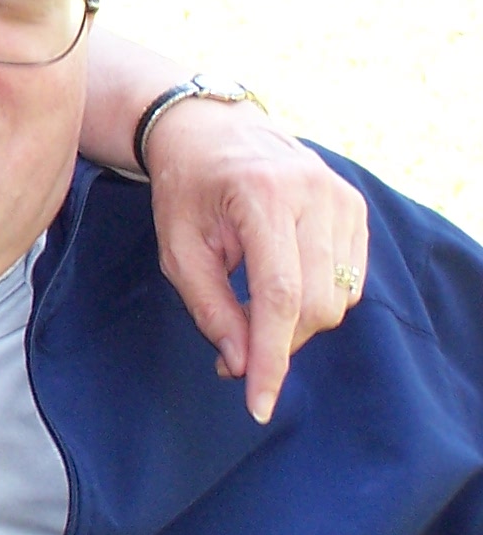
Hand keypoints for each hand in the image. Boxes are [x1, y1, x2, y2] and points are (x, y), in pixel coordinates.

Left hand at [144, 98, 368, 423]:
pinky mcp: (356, 208)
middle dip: (277, 342)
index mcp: (262, 195)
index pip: (280, 294)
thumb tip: (241, 366)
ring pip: (338, 299)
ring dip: (296, 323)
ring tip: (249, 307)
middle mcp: (313, 193)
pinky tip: (279, 283)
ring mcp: (342, 198)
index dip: (272, 356)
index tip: (259, 403)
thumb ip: (208, 308)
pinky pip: (349, 282)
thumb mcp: (177, 247)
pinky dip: (316, 299)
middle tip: (235, 349)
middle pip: (315, 304)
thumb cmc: (186, 189)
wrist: (209, 130)